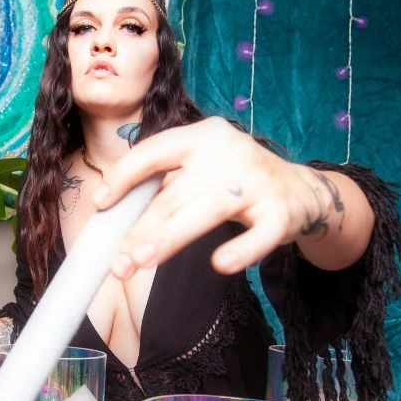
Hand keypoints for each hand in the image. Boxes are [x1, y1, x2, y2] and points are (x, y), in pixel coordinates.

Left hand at [94, 117, 371, 277]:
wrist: (301, 189)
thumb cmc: (235, 181)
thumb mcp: (201, 168)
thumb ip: (166, 184)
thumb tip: (113, 216)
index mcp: (202, 135)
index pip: (154, 152)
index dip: (123, 177)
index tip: (99, 203)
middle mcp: (229, 151)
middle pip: (173, 194)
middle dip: (140, 230)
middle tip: (117, 263)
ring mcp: (257, 181)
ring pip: (205, 212)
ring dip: (169, 239)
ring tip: (140, 262)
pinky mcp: (282, 211)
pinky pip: (259, 236)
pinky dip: (240, 250)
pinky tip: (219, 264)